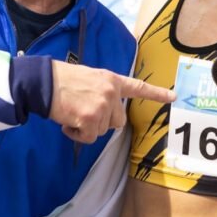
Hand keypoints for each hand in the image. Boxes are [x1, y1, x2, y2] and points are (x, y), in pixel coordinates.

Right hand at [49, 61, 174, 142]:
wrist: (42, 82)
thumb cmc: (61, 80)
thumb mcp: (89, 78)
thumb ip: (103, 91)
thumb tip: (106, 112)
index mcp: (112, 80)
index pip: (138, 87)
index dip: (157, 93)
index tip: (174, 97)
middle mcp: (111, 92)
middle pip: (118, 122)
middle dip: (102, 123)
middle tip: (83, 112)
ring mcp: (102, 105)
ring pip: (102, 131)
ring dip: (87, 128)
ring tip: (72, 112)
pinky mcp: (91, 118)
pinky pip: (89, 138)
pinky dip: (77, 135)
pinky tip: (67, 121)